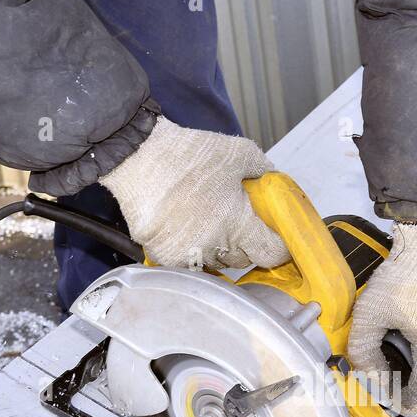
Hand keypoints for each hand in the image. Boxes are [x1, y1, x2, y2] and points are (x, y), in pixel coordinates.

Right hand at [100, 118, 288, 269]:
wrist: (139, 156)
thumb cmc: (188, 153)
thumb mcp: (238, 152)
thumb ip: (264, 171)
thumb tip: (276, 184)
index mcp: (239, 224)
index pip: (271, 254)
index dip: (277, 246)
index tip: (274, 238)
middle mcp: (216, 245)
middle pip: (243, 259)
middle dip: (245, 243)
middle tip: (235, 220)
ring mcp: (189, 255)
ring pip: (216, 264)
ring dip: (218, 248)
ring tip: (207, 221)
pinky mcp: (166, 257)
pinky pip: (190, 264)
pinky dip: (193, 252)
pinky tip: (187, 229)